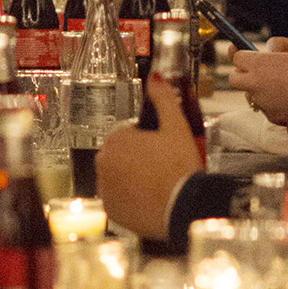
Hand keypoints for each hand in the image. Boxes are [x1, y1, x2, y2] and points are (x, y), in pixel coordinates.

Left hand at [97, 76, 198, 241]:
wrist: (183, 207)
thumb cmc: (180, 168)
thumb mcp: (176, 127)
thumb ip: (163, 99)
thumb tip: (155, 78)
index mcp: (116, 140)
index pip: (128, 134)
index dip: (147, 140)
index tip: (161, 148)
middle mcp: (104, 163)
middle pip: (121, 155)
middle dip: (138, 158)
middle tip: (161, 165)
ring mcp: (105, 188)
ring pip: (119, 177)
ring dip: (132, 177)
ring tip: (157, 182)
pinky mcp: (111, 209)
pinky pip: (118, 199)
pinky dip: (130, 198)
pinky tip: (149, 196)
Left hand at [229, 47, 287, 124]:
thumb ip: (279, 46)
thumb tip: (269, 51)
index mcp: (260, 64)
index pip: (237, 57)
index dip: (242, 55)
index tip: (247, 54)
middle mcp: (255, 83)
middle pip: (234, 78)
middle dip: (242, 74)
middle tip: (256, 71)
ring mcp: (261, 102)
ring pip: (249, 94)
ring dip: (257, 89)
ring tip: (278, 85)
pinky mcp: (270, 115)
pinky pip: (264, 107)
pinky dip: (271, 103)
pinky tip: (287, 98)